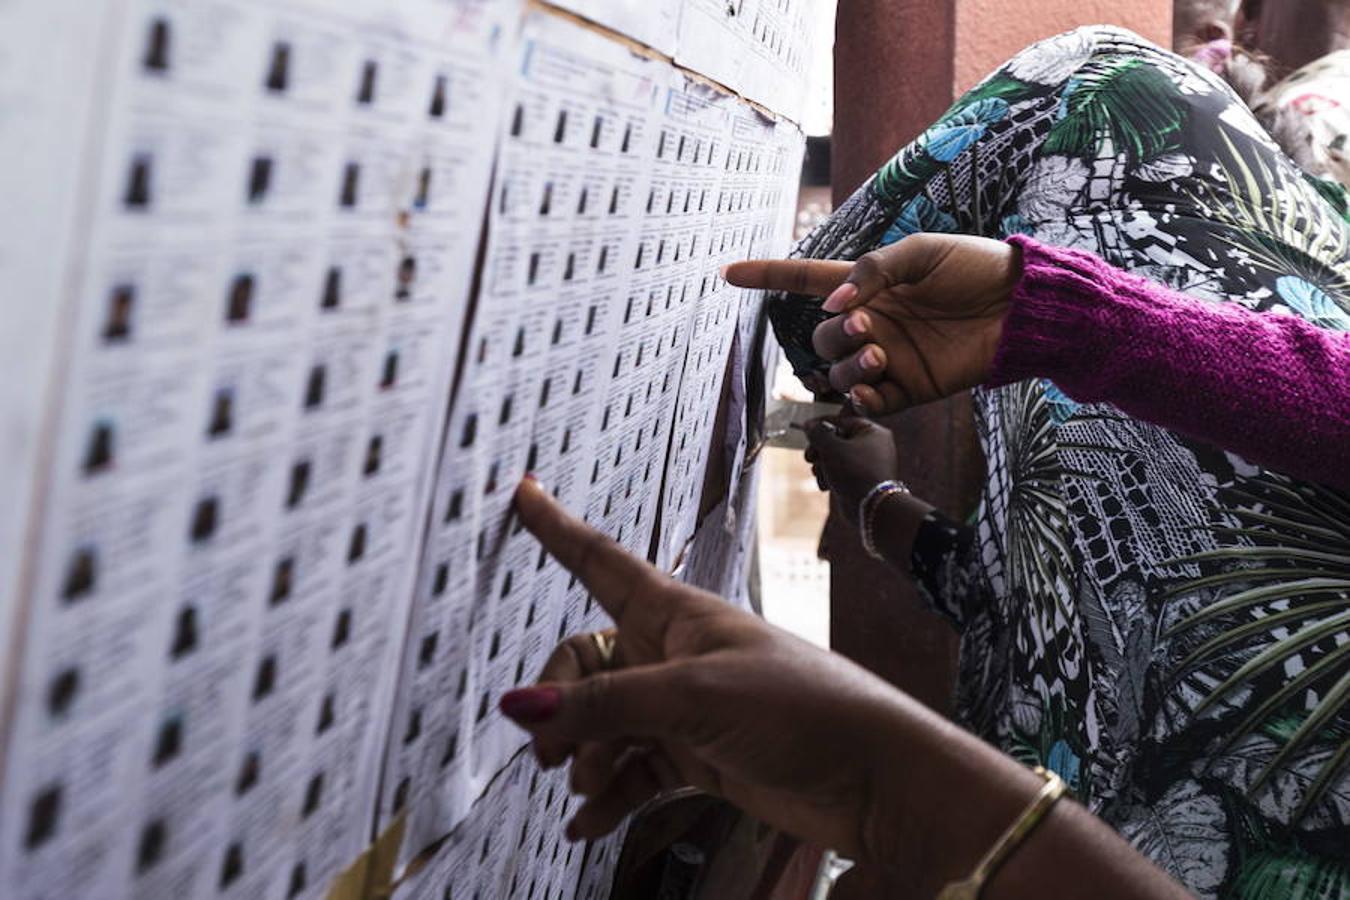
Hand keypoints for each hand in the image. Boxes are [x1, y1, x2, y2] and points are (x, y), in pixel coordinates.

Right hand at [503, 479, 1191, 898]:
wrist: (875, 778)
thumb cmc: (803, 708)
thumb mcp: (693, 698)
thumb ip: (604, 706)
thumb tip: (521, 711)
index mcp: (677, 613)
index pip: (601, 561)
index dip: (559, 529)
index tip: (524, 495)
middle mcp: (675, 655)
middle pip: (586, 664)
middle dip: (561, 705)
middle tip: (550, 749)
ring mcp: (687, 708)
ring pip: (606, 723)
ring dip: (586, 757)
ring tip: (587, 788)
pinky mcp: (702, 758)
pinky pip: (636, 772)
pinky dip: (610, 796)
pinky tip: (590, 824)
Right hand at [726, 234, 1019, 415]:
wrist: (1021, 305)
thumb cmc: (973, 267)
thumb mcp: (920, 252)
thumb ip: (871, 272)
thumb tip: (835, 304)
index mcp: (867, 286)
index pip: (804, 280)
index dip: (766, 276)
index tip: (727, 273)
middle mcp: (871, 324)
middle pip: (821, 338)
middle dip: (834, 336)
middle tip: (864, 326)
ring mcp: (887, 359)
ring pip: (838, 372)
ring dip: (847, 366)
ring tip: (878, 353)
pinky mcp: (909, 390)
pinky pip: (868, 402)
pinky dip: (860, 398)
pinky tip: (871, 386)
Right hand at [802, 416, 898, 522]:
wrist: (870, 507)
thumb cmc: (854, 472)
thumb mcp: (831, 446)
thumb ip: (818, 433)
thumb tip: (810, 425)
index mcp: (872, 432)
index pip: (842, 420)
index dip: (822, 424)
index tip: (806, 428)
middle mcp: (872, 446)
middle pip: (837, 440)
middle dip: (820, 449)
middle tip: (810, 457)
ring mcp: (867, 465)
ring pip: (835, 458)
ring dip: (822, 465)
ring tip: (819, 473)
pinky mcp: (860, 481)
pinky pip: (840, 473)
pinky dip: (830, 477)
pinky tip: (825, 485)